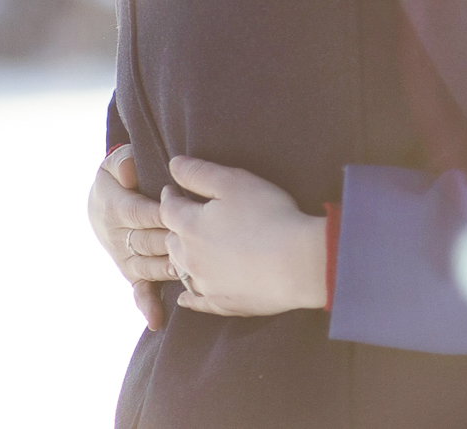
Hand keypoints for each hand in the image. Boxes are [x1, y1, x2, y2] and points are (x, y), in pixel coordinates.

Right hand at [88, 144, 174, 329]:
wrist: (104, 199)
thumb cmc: (122, 175)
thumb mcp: (117, 163)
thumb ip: (123, 162)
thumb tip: (129, 170)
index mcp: (115, 208)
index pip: (141, 213)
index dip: (163, 213)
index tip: (188, 213)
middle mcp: (118, 237)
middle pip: (148, 240)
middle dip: (172, 241)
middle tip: (199, 244)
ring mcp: (125, 257)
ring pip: (148, 265)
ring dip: (167, 268)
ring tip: (188, 270)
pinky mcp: (132, 272)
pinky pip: (138, 290)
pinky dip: (147, 304)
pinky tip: (157, 319)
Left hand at [159, 155, 328, 317]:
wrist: (297, 264)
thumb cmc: (269, 217)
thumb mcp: (235, 183)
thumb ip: (201, 173)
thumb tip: (173, 163)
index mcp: (190, 225)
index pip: (169, 208)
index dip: (169, 196)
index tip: (171, 190)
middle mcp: (190, 256)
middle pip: (171, 240)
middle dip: (173, 228)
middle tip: (180, 220)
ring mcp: (204, 282)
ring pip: (181, 270)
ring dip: (180, 259)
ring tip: (186, 251)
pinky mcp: (221, 302)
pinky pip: (196, 301)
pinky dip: (189, 297)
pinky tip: (186, 297)